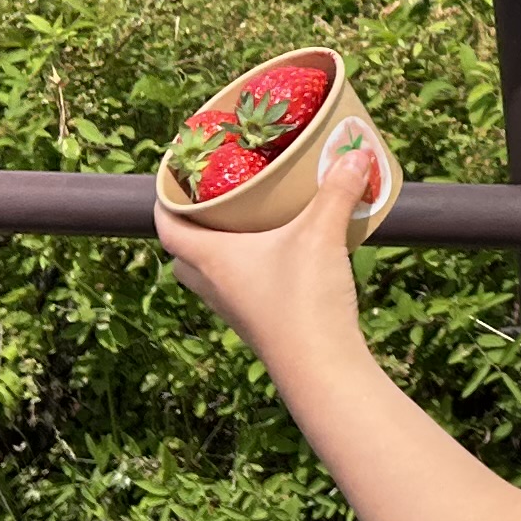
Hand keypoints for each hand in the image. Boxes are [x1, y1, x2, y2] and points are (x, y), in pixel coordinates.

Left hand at [157, 154, 372, 381]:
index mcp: (211, 258)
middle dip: (192, 226)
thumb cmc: (304, 299)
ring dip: (219, 251)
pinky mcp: (257, 323)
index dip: (164, 200)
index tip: (174, 176)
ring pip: (210, 275)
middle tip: (215, 199)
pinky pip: (238, 290)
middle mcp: (213, 285)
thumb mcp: (321, 234)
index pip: (166, 227)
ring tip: (246, 224)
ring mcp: (234, 309)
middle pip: (183, 254)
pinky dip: (247, 271)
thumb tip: (356, 151)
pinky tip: (279, 257)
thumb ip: (337, 191)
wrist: (321, 369)